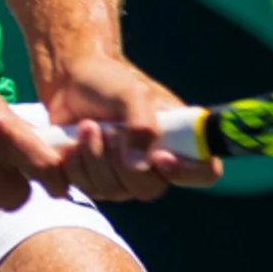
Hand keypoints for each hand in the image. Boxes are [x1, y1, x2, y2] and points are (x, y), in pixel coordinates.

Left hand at [40, 54, 219, 202]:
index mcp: (178, 142)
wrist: (71, 80)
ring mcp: (121, 179)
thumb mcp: (131, 93)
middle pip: (147, 189)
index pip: (204, 172)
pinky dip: (69, 165)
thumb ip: (141, 124)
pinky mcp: (91, 181)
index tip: (159, 156)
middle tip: (105, 129)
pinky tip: (67, 143)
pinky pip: (81, 189)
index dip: (187, 172)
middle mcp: (154, 167)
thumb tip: (139, 165)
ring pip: (110, 191)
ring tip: (86, 126)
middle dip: (119, 160)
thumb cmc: (110, 82)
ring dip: (91, 156)